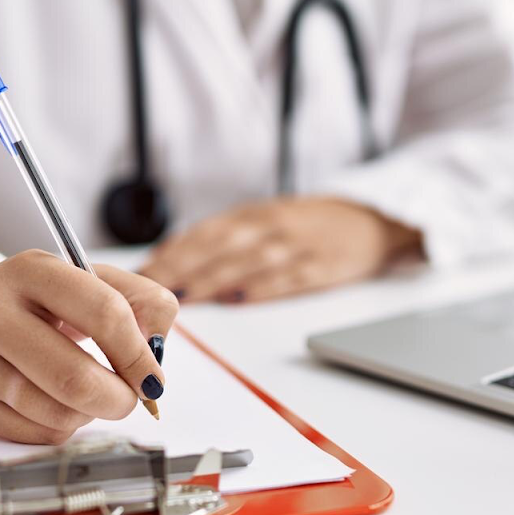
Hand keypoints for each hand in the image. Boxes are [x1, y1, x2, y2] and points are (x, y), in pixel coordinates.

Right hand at [0, 252, 176, 443]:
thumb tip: (156, 349)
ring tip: (87, 395)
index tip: (153, 378)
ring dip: (88, 414)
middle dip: (118, 398)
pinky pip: (33, 433)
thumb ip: (138, 300)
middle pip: (74, 377)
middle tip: (130, 399)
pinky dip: (60, 427)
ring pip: (54, 413)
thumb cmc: (31, 303)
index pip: (104, 313)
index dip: (138, 354)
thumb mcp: (83, 280)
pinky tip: (54, 403)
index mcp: (32, 270)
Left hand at [139, 196, 421, 303]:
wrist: (373, 220)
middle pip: (218, 247)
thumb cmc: (313, 225)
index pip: (203, 233)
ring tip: (182, 300)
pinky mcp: (322, 266)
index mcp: (254, 214)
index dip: (171, 253)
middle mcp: (271, 225)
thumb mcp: (269, 220)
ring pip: (246, 262)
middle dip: (180, 269)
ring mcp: (297, 245)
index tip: (140, 274)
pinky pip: (288, 277)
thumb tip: (177, 263)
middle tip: (147, 292)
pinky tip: (239, 299)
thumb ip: (228, 239)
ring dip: (211, 280)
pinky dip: (263, 287)